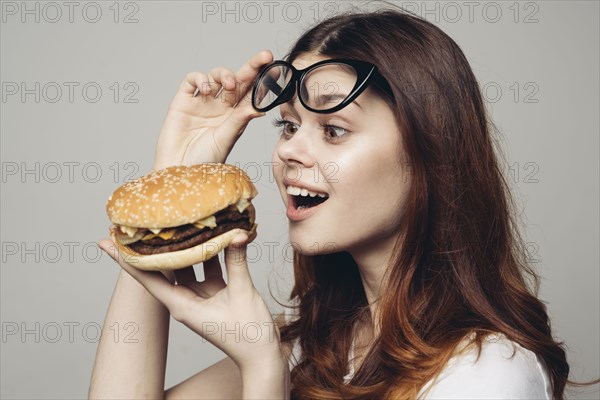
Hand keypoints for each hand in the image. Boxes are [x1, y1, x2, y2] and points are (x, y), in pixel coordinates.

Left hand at [98, 234, 283, 371]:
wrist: (261, 355)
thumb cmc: (247, 335)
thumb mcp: (242, 294)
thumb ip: (237, 261)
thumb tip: (237, 233)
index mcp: (181, 305)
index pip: (146, 278)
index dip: (125, 259)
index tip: (107, 242)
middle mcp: (185, 299)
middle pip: (162, 268)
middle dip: (152, 246)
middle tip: (139, 221)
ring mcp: (199, 295)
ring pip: (186, 264)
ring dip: (184, 244)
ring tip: (176, 220)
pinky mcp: (215, 292)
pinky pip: (207, 266)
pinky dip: (210, 251)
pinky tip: (213, 233)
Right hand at [153, 50, 273, 168]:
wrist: (179, 169)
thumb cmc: (204, 160)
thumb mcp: (227, 138)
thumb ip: (240, 119)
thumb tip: (260, 106)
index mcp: (235, 115)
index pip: (251, 93)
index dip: (262, 79)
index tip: (275, 68)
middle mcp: (220, 106)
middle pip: (237, 80)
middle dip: (251, 67)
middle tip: (264, 57)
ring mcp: (202, 102)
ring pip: (216, 76)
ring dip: (225, 74)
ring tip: (229, 85)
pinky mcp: (183, 101)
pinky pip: (192, 80)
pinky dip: (200, 78)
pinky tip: (207, 89)